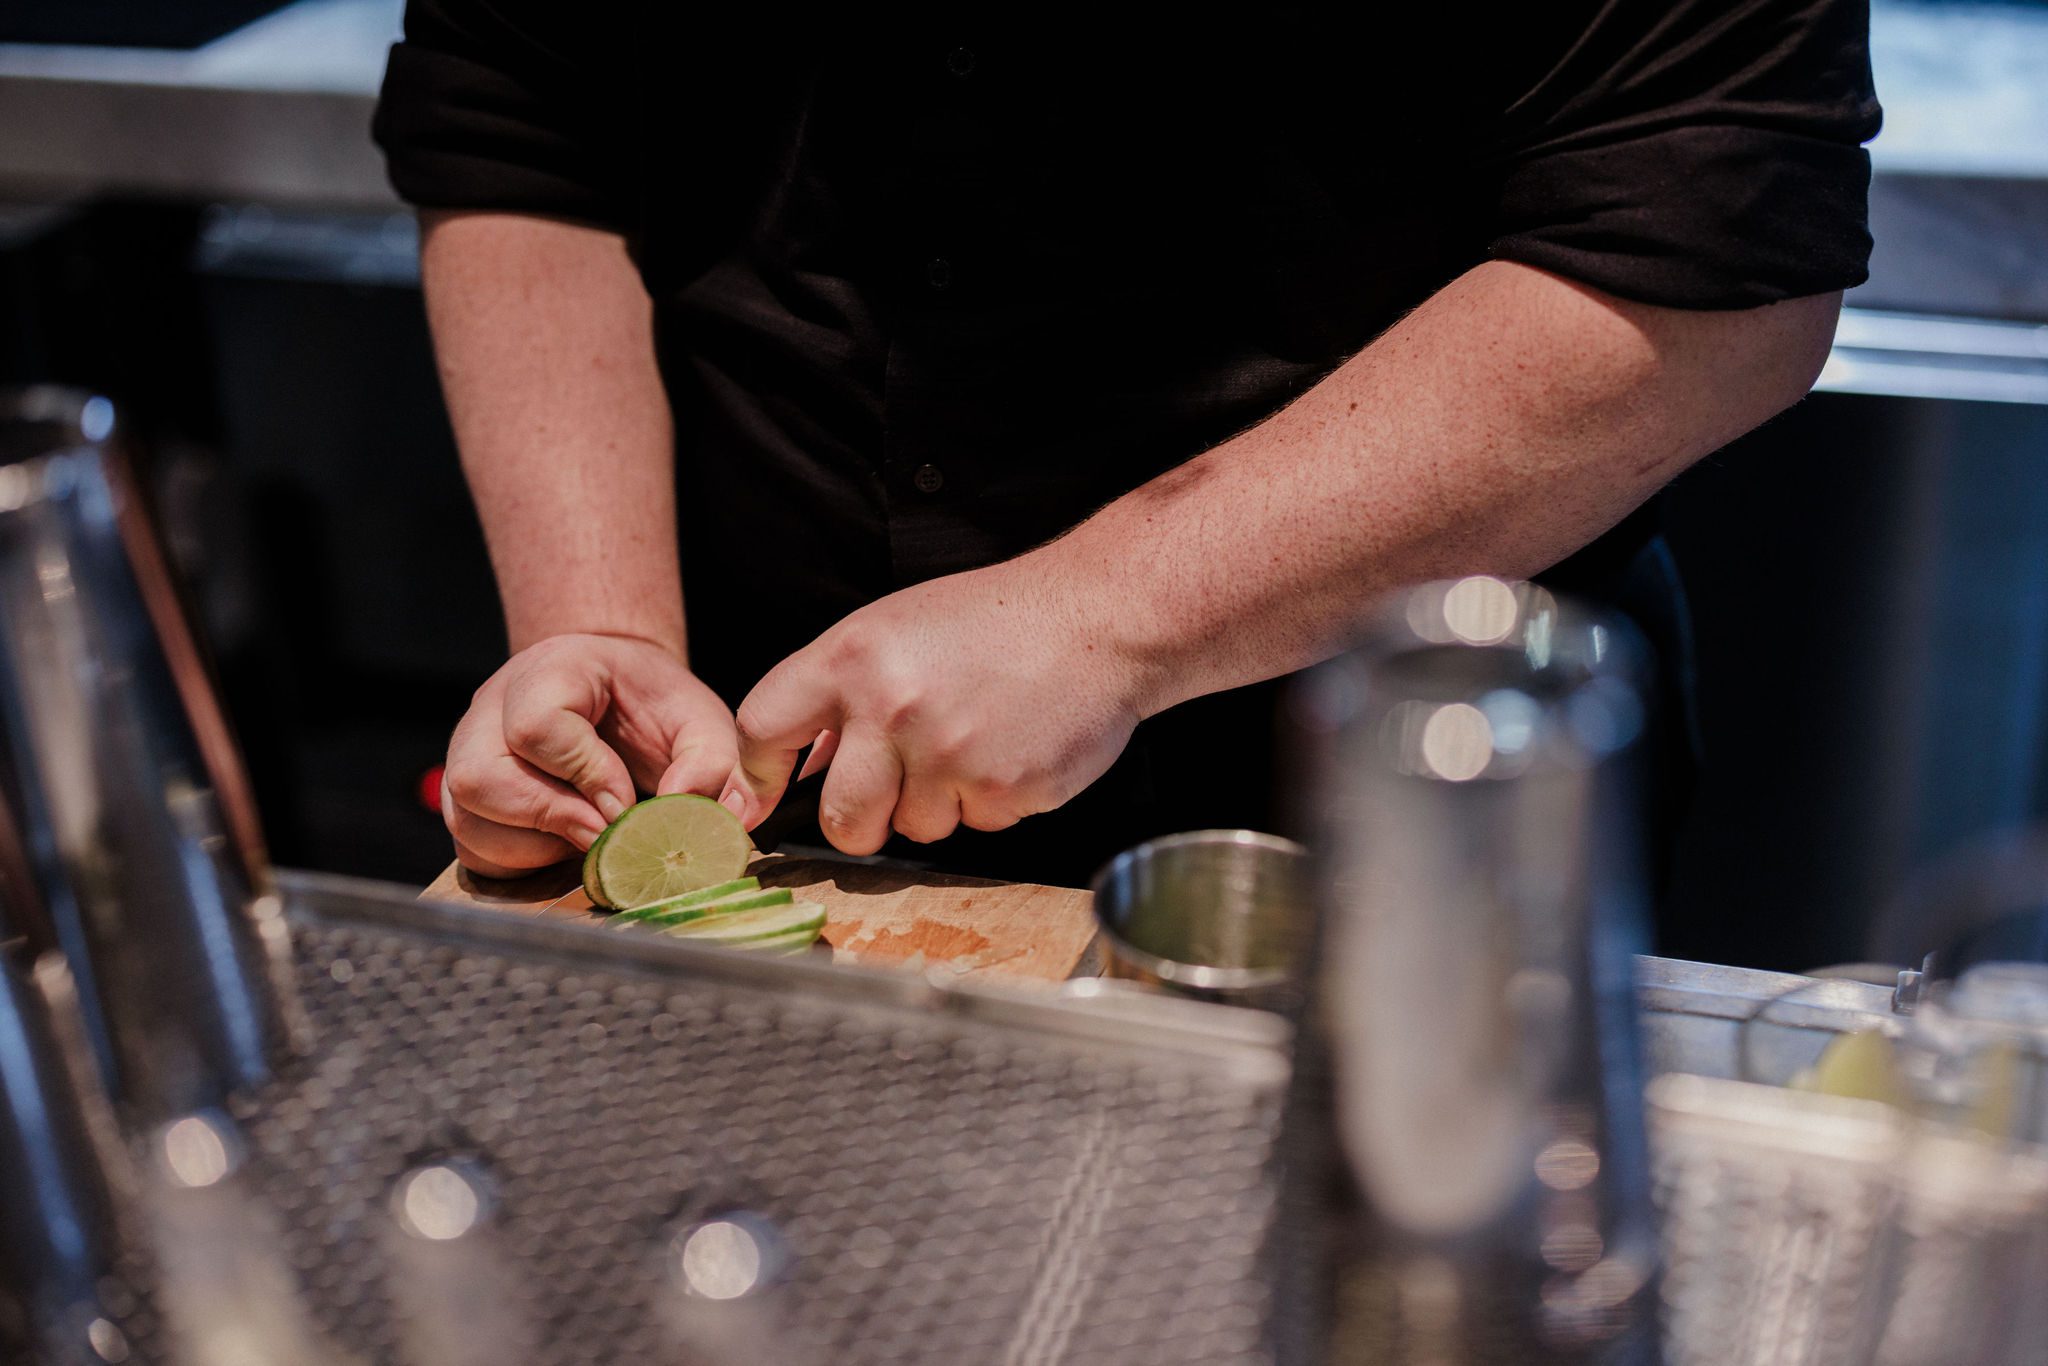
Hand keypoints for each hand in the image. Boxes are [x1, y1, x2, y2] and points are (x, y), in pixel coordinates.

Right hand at [443, 632, 737, 876]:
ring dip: (530, 846)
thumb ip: (709, 762)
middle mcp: (492, 707)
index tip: (623, 801)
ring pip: (466, 816)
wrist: (616, 697)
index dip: (584, 774)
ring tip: (582, 839)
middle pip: (479, 776)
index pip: (535, 726)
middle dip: (549, 817)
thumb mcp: (698, 720)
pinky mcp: (465, 796)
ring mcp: (469, 750)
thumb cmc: (654, 706)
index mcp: (550, 670)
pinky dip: (514, 861)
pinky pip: (468, 844)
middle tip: (602, 833)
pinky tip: (559, 847)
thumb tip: (685, 810)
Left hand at [720, 560, 1147, 854]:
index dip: (755, 775)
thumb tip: (795, 766)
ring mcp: (947, 754)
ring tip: (973, 744)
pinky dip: (989, 802)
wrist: (1101, 619)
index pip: (761, 728)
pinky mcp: (1000, 789)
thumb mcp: (897, 628)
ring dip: (937, 805)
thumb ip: (840, 693)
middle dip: (860, 821)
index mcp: (851, 657)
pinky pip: (974, 826)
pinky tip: (1010, 751)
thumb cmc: (999, 620)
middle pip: (840, 816)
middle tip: (893, 792)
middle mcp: (891, 707)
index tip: (759, 799)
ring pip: (912, 828)